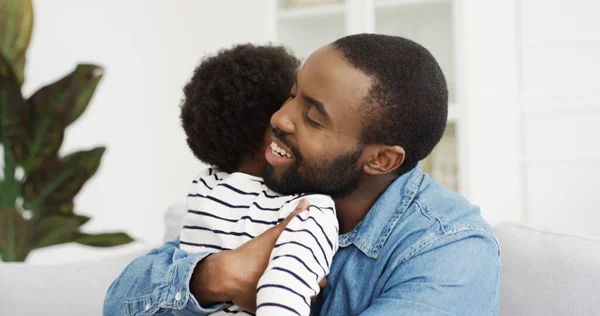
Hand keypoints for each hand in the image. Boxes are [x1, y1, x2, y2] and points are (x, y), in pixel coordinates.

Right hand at [190, 199, 310, 310]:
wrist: (226, 275)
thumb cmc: (251, 256)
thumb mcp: (272, 236)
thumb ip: (292, 220)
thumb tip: (306, 204)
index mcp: (294, 274)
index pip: (319, 280)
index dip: (319, 272)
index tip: (316, 265)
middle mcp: (289, 291)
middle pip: (311, 291)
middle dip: (311, 282)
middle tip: (307, 272)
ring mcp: (278, 300)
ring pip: (298, 299)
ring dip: (299, 291)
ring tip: (296, 281)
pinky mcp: (267, 308)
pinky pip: (284, 306)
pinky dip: (285, 298)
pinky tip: (283, 289)